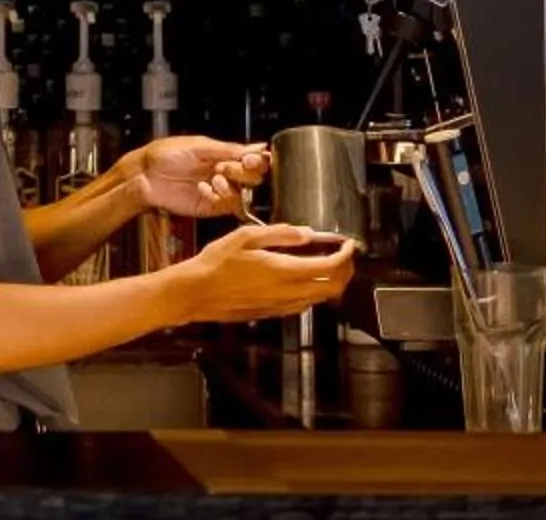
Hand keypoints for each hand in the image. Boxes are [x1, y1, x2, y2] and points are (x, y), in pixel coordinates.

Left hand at [133, 136, 270, 218]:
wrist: (146, 175)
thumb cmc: (167, 154)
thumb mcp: (200, 146)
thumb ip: (229, 149)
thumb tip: (259, 147)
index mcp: (225, 155)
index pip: (255, 160)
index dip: (257, 161)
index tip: (248, 160)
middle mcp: (226, 173)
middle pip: (254, 178)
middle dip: (243, 173)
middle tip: (224, 167)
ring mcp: (220, 190)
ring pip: (244, 194)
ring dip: (231, 186)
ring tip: (213, 178)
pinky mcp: (211, 206)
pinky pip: (228, 206)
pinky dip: (219, 197)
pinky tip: (202, 189)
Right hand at [179, 224, 358, 323]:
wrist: (196, 293)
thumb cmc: (217, 262)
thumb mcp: (245, 236)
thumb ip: (279, 234)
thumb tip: (306, 233)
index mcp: (284, 270)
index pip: (330, 267)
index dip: (346, 255)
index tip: (349, 244)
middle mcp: (289, 292)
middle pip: (333, 287)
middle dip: (346, 271)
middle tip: (344, 255)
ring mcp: (282, 306)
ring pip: (321, 299)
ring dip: (331, 282)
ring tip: (328, 264)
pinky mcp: (274, 313)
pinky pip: (305, 305)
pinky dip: (315, 292)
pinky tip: (304, 279)